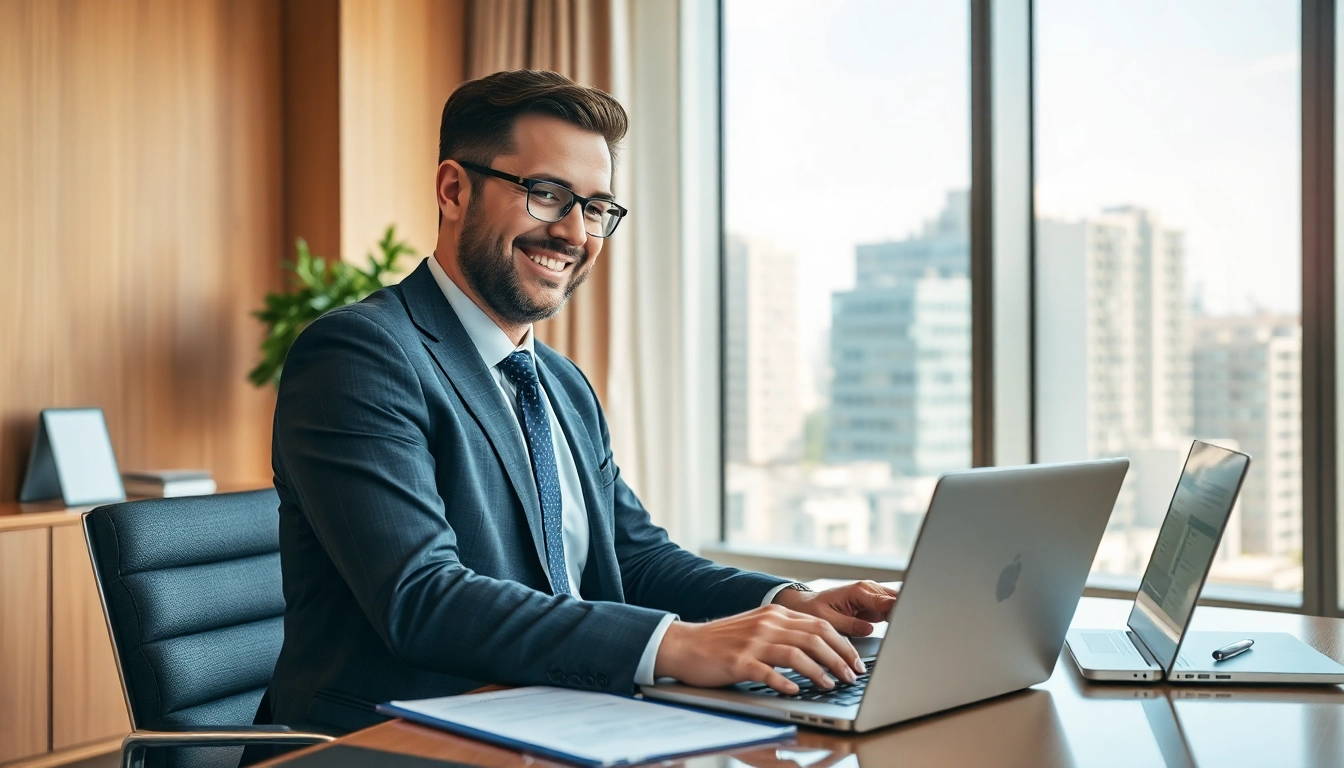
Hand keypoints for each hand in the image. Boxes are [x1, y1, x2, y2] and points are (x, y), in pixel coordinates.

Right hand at [653, 605, 865, 693]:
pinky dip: (784, 682)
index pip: (820, 626)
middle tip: (851, 676)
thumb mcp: (758, 628)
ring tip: (831, 685)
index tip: (856, 662)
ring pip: (796, 654)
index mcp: (775, 614)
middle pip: (814, 638)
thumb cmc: (724, 641)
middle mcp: (767, 624)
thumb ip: (785, 633)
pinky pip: (767, 672)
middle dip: (839, 659)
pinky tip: (795, 691)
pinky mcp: (738, 662)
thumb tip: (821, 647)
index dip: (843, 644)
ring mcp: (752, 643)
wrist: (686, 644)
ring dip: (819, 672)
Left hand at [771, 580, 899, 636]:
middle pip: (898, 600)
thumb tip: (869, 629)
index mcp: (860, 591)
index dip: (902, 612)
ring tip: (906, 632)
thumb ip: (849, 624)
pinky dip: (895, 619)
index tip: (909, 624)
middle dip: (906, 613)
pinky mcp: (872, 605)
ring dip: (902, 617)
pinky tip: (897, 630)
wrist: (805, 605)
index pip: (889, 601)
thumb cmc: (812, 609)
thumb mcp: (827, 620)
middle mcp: (869, 590)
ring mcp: (872, 597)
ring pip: (897, 605)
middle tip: (910, 631)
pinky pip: (890, 611)